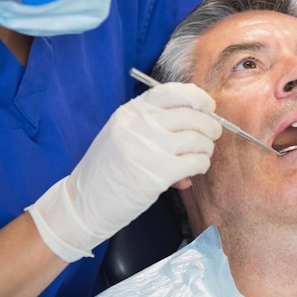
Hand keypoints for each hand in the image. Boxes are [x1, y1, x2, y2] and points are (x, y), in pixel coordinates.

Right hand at [26, 83, 221, 261]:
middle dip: (209, 124)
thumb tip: (196, 120)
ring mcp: (148, 148)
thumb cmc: (106, 171)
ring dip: (207, 147)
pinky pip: (195, 162)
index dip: (196, 96)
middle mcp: (138, 125)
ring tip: (203, 154)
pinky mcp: (157, 173)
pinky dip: (202, 164)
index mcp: (129, 112)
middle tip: (213, 133)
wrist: (83, 204)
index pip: (171, 92)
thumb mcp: (121, 135)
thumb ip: (152, 125)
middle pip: (190, 114)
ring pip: (197, 138)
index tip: (207, 106)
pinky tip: (196, 170)